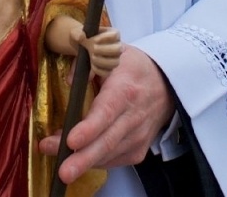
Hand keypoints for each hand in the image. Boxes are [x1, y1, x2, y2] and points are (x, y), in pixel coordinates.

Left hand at [37, 46, 173, 183]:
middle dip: (83, 158)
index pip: (107, 111)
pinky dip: (95, 162)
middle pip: (107, 141)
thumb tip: (69, 81)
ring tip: (61, 168)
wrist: (165, 85)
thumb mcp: (112, 54)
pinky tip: (79, 159)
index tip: (71, 140)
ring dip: (84, 163)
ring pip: (109, 155)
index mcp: (125, 88)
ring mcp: (138, 135)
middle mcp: (134, 115)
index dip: (89, 128)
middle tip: (63, 171)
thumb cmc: (133, 68)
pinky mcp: (138, 150)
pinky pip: (113, 161)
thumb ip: (86, 63)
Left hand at [71, 25, 123, 78]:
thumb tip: (81, 36)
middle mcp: (117, 46)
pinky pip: (107, 72)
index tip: (94, 39)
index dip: (104, 37)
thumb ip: (78, 33)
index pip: (115, 35)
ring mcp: (114, 59)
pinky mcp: (108, 69)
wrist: (81, 47)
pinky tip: (91, 64)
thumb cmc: (84, 37)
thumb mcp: (78, 32)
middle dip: (103, 50)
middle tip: (93, 49)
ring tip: (92, 57)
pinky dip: (98, 70)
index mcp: (113, 34)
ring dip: (101, 60)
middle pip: (118, 49)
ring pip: (114, 63)